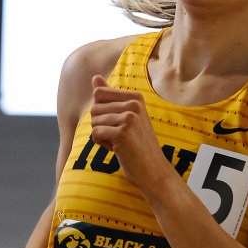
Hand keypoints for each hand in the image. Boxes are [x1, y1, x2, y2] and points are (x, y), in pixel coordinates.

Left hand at [89, 75, 163, 189]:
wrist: (153, 170)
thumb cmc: (138, 144)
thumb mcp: (126, 116)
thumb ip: (109, 96)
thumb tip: (95, 77)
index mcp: (136, 97)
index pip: (99, 93)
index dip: (102, 111)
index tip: (118, 123)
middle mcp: (134, 104)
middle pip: (94, 108)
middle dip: (100, 124)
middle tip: (119, 136)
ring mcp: (129, 118)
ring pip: (93, 121)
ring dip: (101, 135)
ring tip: (120, 142)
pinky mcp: (122, 132)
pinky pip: (95, 133)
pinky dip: (101, 144)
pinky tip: (117, 149)